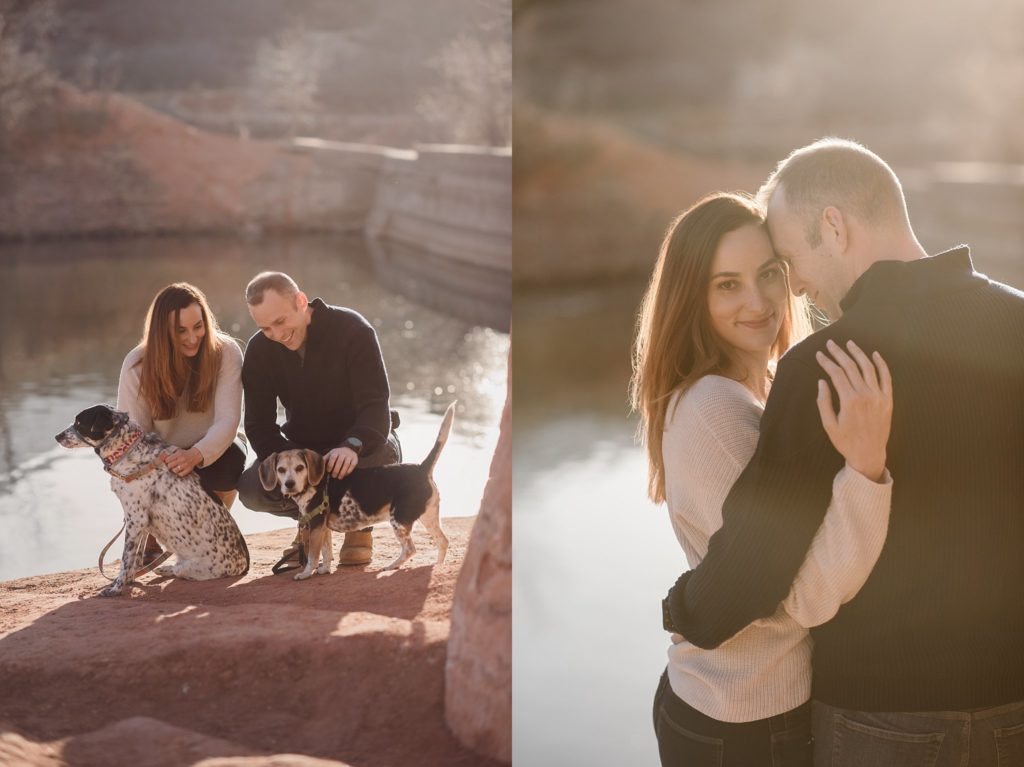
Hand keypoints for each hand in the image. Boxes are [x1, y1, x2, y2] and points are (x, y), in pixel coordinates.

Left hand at [161, 446, 202, 476]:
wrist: (195, 455)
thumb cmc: (184, 453)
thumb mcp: (177, 451)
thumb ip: (170, 454)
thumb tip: (161, 457)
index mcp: (179, 454)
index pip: (168, 460)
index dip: (166, 461)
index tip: (168, 461)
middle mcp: (182, 459)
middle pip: (170, 465)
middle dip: (169, 465)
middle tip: (171, 465)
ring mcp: (186, 465)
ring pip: (175, 470)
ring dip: (174, 469)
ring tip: (175, 467)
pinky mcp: (189, 469)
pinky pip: (181, 474)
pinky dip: (179, 473)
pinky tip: (179, 470)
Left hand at [324, 446, 357, 478]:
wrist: (349, 448)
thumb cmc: (337, 454)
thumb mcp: (331, 454)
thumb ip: (325, 459)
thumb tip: (318, 465)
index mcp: (336, 452)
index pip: (333, 457)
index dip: (330, 464)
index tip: (328, 471)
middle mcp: (343, 453)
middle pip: (340, 461)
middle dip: (336, 470)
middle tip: (334, 476)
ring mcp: (349, 455)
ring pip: (346, 464)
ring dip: (343, 472)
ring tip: (339, 477)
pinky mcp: (355, 459)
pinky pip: (353, 465)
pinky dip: (349, 470)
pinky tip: (346, 474)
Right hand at [815, 339, 892, 482]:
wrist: (869, 454)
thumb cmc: (846, 442)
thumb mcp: (828, 425)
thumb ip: (824, 402)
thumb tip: (822, 381)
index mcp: (849, 400)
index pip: (836, 373)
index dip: (826, 362)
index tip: (819, 355)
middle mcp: (866, 395)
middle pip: (851, 367)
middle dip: (839, 353)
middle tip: (830, 344)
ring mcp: (879, 396)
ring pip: (868, 368)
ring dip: (858, 353)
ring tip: (849, 344)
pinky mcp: (888, 400)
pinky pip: (886, 377)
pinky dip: (881, 364)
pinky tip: (875, 354)